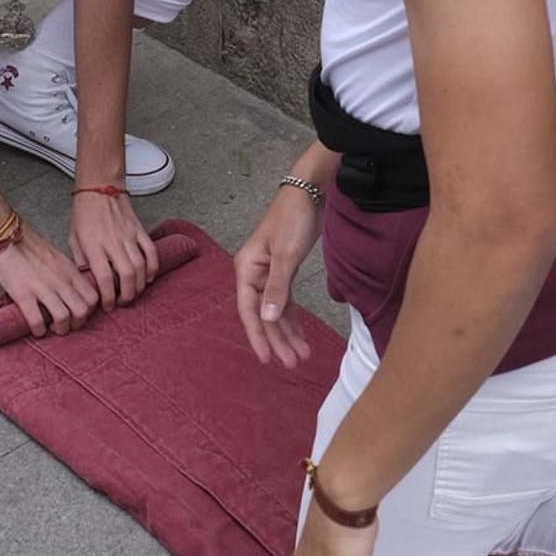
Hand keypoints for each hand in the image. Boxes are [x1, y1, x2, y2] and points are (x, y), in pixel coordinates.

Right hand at [0, 222, 99, 335]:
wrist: (4, 234)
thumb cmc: (27, 244)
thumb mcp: (56, 256)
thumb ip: (65, 273)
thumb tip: (71, 290)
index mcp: (69, 270)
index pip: (92, 297)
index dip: (88, 310)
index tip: (78, 314)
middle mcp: (60, 279)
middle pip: (82, 311)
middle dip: (76, 323)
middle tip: (66, 325)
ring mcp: (42, 287)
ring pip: (63, 318)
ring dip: (60, 329)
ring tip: (52, 329)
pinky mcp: (23, 294)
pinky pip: (37, 320)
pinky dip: (39, 330)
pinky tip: (36, 329)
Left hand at [70, 188, 158, 310]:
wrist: (99, 187)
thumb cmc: (84, 213)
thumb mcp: (73, 238)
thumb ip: (81, 261)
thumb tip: (87, 282)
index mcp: (94, 245)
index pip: (104, 278)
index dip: (108, 297)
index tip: (107, 306)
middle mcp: (113, 242)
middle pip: (127, 275)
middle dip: (127, 295)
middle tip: (122, 302)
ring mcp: (129, 235)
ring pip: (141, 266)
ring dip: (139, 285)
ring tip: (133, 293)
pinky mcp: (139, 230)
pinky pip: (151, 252)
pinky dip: (153, 268)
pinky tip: (148, 278)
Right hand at [235, 188, 319, 366]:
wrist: (308, 194)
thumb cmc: (292, 219)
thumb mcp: (285, 255)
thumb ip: (276, 288)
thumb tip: (266, 319)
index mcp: (246, 270)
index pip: (249, 311)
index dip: (258, 336)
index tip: (267, 359)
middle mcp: (254, 275)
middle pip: (264, 315)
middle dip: (278, 339)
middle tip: (293, 362)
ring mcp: (269, 274)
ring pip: (275, 310)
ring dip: (287, 332)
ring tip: (301, 354)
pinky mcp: (284, 271)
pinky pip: (285, 301)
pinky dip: (293, 317)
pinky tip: (300, 333)